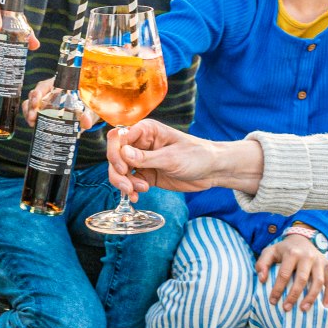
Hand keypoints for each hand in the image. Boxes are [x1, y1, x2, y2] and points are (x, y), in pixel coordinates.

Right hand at [22, 78, 95, 130]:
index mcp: (57, 85)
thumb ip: (87, 114)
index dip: (38, 92)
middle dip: (31, 106)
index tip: (36, 100)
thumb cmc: (86, 105)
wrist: (86, 113)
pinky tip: (33, 125)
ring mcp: (43, 102)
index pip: (43, 86)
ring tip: (32, 122)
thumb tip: (87, 121)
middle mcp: (48, 92)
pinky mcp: (42, 112)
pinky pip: (32, 113)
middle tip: (33, 117)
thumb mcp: (87, 108)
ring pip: (30, 104)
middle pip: (34, 95)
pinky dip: (30, 119)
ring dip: (28, 113)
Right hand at [106, 121, 257, 200]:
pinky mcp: (146, 174)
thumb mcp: (172, 158)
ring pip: (119, 170)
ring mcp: (142, 160)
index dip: (116, 153)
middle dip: (118, 172)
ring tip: (138, 191)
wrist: (212, 171)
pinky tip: (136, 197)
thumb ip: (146, 158)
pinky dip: (130, 190)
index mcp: (146, 130)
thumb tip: (123, 154)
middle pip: (115, 155)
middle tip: (128, 186)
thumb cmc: (196, 155)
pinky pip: (130, 182)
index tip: (125, 168)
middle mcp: (140, 143)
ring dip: (124, 183)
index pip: (119, 137)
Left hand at [256, 233, 327, 311]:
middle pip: (302, 279)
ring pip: (318, 282)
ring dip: (311, 297)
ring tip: (303, 309)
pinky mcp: (327, 265)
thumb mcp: (270, 252)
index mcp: (291, 253)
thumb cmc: (283, 250)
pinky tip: (325, 305)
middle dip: (293, 295)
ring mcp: (319, 261)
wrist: (302, 238)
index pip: (284, 274)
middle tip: (286, 308)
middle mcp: (307, 256)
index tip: (273, 301)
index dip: (278, 289)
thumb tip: (262, 280)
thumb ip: (262, 264)